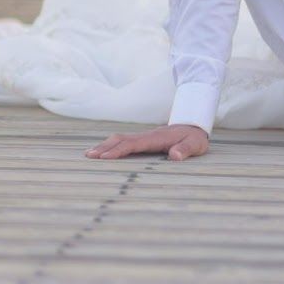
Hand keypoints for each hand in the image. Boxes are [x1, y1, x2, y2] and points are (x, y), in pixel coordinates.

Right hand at [85, 124, 208, 160]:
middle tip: (88, 156)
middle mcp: (146, 136)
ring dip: (104, 145)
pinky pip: (124, 141)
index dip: (119, 150)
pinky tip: (102, 152)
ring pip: (120, 139)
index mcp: (156, 138)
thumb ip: (185, 150)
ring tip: (88, 155)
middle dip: (104, 147)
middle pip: (121, 139)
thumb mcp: (195, 145)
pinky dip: (111, 145)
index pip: (133, 144)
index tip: (104, 158)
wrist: (194, 125)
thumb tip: (175, 156)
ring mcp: (144, 136)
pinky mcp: (143, 139)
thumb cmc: (194, 138)